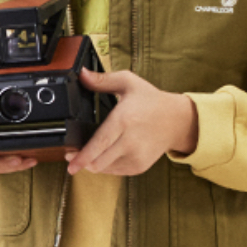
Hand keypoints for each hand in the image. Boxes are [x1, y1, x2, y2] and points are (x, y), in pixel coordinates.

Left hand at [66, 69, 197, 176]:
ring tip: (88, 153)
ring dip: (92, 163)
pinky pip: (114, 171)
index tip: (70, 162)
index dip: (82, 156)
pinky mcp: (138, 167)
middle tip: (72, 154)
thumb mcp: (128, 82)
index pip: (99, 144)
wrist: (177, 121)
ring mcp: (136, 157)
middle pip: (98, 162)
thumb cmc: (151, 101)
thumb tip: (83, 75)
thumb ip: (103, 80)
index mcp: (124, 121)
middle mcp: (130, 142)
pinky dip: (105, 165)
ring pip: (104, 169)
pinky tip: (105, 154)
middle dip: (81, 161)